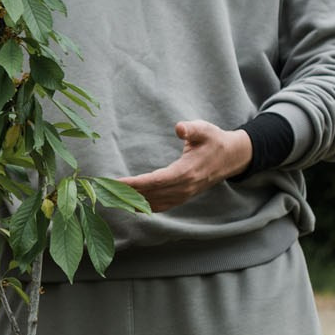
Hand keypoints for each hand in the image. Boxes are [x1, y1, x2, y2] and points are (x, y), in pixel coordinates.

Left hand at [115, 121, 252, 211]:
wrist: (231, 158)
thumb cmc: (214, 140)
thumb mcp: (205, 129)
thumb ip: (191, 128)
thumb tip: (179, 128)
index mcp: (187, 172)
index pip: (155, 181)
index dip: (135, 184)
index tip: (116, 182)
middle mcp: (184, 188)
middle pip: (150, 195)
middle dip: (127, 193)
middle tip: (103, 189)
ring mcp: (184, 195)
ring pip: (153, 203)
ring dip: (132, 201)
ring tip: (111, 197)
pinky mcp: (182, 197)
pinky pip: (160, 206)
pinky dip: (144, 206)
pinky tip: (129, 204)